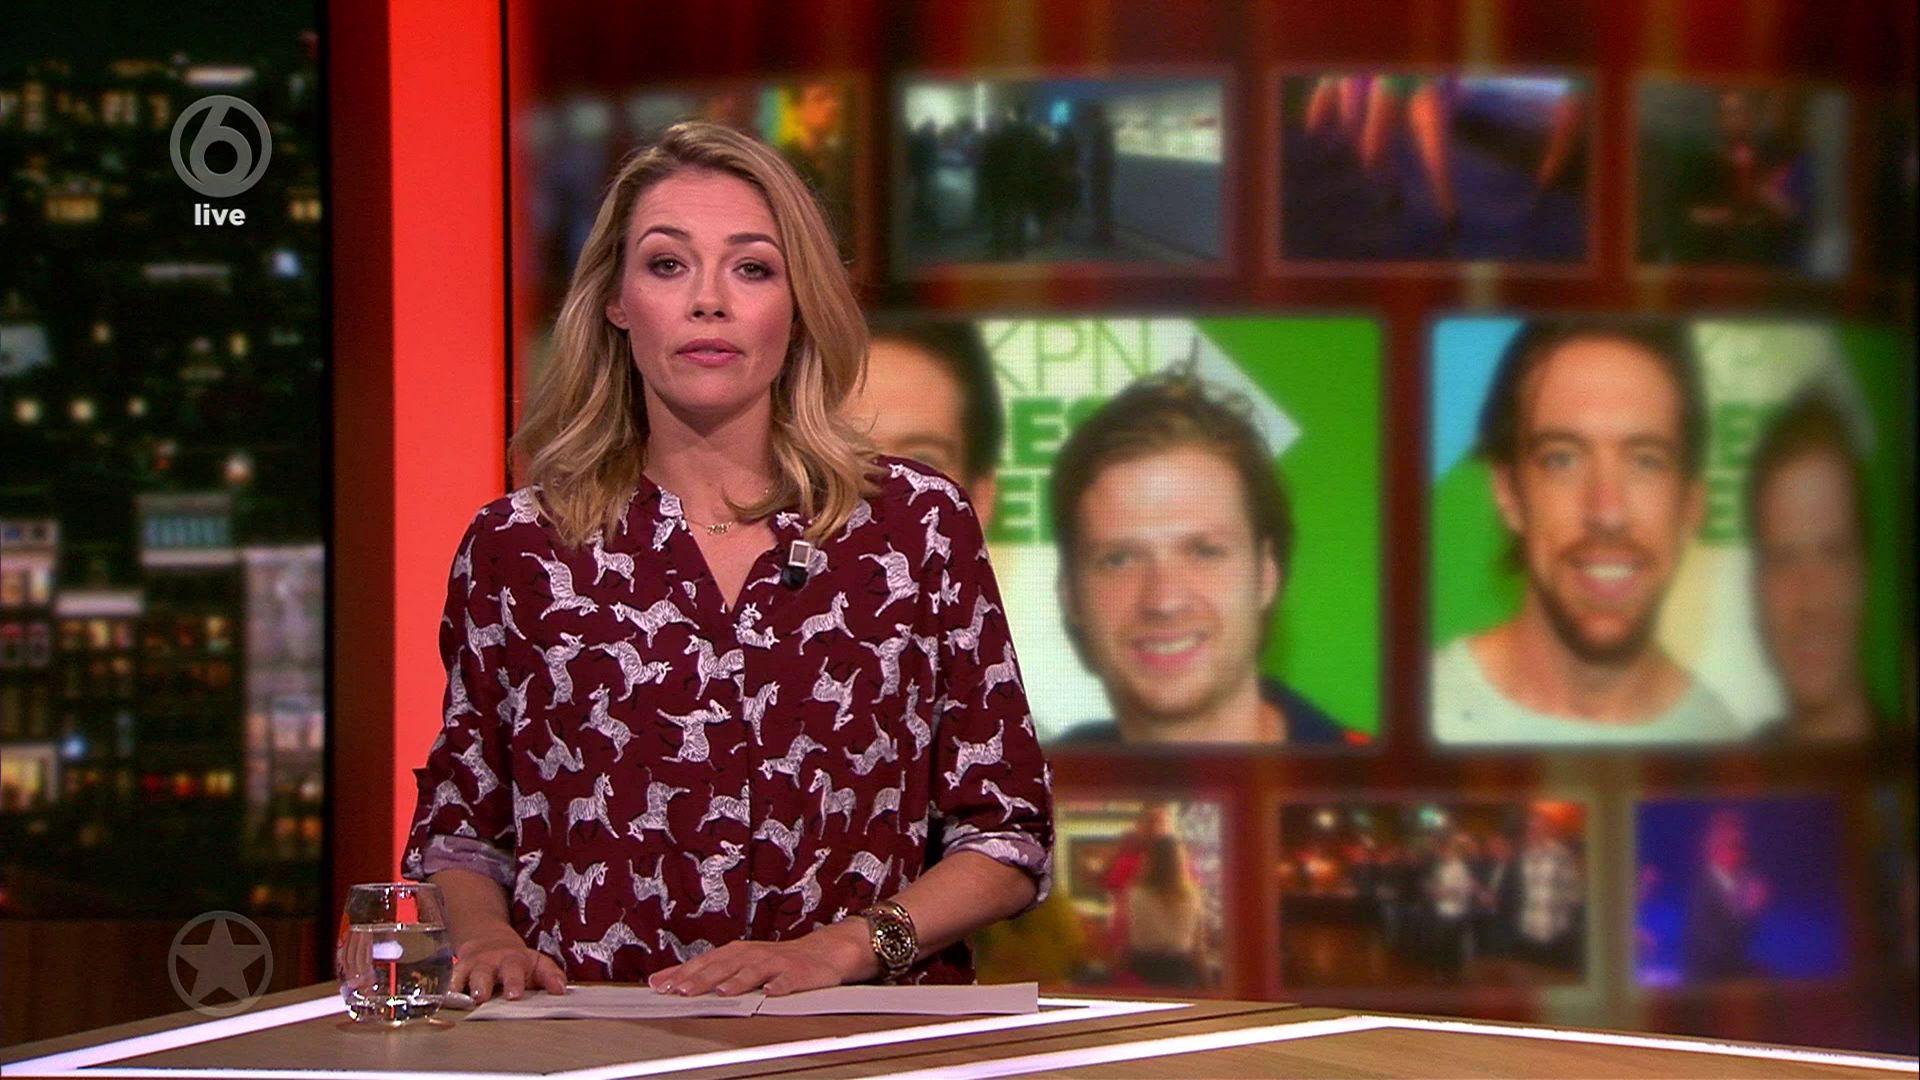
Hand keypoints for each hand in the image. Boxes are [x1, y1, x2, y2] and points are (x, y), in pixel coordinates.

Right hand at [452, 929, 566, 1002]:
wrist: (488, 942)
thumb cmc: (516, 961)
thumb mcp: (537, 964)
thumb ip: (551, 976)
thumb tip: (562, 990)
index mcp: (513, 961)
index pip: (515, 970)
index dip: (515, 982)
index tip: (514, 995)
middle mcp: (491, 963)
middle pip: (486, 973)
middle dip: (484, 985)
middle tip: (482, 997)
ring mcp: (472, 967)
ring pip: (466, 975)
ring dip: (463, 987)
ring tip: (463, 999)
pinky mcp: (457, 972)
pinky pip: (450, 980)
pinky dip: (448, 989)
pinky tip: (445, 999)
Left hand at [649, 920, 876, 996]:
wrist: (823, 951)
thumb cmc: (774, 960)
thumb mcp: (739, 962)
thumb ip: (707, 972)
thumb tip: (666, 981)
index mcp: (736, 953)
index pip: (703, 962)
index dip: (681, 973)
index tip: (660, 985)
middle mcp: (753, 955)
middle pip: (724, 966)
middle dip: (703, 978)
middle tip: (683, 991)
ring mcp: (776, 963)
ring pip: (753, 971)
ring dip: (737, 981)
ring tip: (723, 992)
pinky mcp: (799, 973)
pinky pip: (789, 980)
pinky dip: (779, 986)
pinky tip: (771, 993)